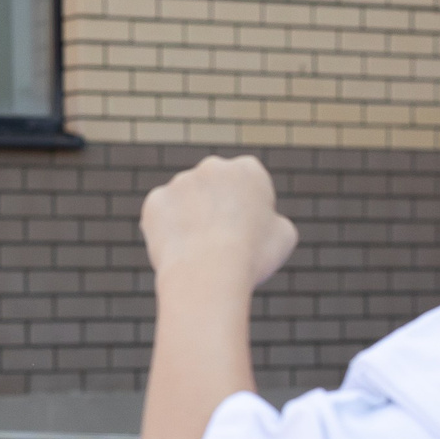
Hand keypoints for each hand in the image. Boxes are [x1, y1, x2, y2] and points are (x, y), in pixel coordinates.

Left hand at [138, 155, 298, 292]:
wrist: (208, 272)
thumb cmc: (252, 257)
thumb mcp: (283, 239)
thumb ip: (275, 222)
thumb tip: (268, 222)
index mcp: (248, 169)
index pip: (248, 184)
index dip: (249, 210)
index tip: (248, 234)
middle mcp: (212, 167)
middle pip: (214, 189)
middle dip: (216, 209)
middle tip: (221, 243)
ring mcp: (181, 182)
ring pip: (186, 203)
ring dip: (190, 220)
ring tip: (199, 254)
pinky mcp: (155, 201)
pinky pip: (162, 217)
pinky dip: (167, 232)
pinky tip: (179, 252)